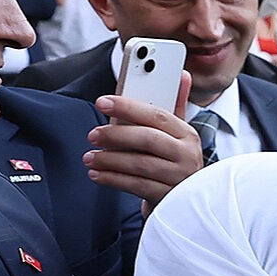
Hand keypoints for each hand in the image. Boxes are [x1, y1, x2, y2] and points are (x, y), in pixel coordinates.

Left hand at [86, 90, 204, 203]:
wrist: (185, 202)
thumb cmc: (175, 161)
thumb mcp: (178, 134)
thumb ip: (175, 105)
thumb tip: (181, 74)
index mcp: (187, 134)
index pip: (157, 115)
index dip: (128, 106)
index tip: (103, 101)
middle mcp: (186, 154)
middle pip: (148, 138)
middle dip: (116, 134)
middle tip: (93, 134)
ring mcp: (178, 177)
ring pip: (140, 164)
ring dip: (110, 160)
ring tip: (90, 157)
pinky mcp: (167, 196)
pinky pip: (136, 185)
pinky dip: (113, 179)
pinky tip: (98, 175)